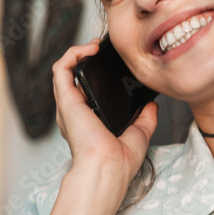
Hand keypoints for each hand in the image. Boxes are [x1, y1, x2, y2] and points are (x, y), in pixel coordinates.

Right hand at [52, 38, 157, 184]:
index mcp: (88, 123)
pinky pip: (61, 69)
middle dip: (87, 60)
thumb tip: (152, 104)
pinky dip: (73, 54)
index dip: (96, 75)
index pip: (86, 92)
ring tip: (95, 45)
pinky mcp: (66, 100)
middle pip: (74, 78)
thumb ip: (145, 119)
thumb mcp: (139, 135)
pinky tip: (90, 48)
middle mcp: (74, 114)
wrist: (108, 169)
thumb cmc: (118, 163)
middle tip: (103, 50)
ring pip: (64, 70)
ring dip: (78, 53)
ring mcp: (68, 106)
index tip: (113, 65)